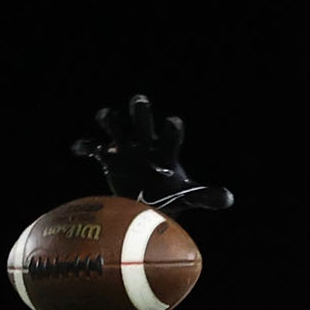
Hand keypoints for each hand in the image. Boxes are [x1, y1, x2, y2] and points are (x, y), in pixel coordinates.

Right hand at [73, 94, 233, 214]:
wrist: (144, 207)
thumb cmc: (169, 196)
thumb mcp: (188, 197)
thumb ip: (207, 196)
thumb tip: (228, 198)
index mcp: (166, 150)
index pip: (171, 134)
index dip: (172, 128)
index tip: (172, 123)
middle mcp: (145, 143)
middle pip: (142, 117)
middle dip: (141, 109)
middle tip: (140, 103)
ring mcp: (124, 148)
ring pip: (114, 124)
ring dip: (110, 119)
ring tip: (108, 119)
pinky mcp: (106, 158)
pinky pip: (91, 147)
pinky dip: (84, 146)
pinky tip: (80, 149)